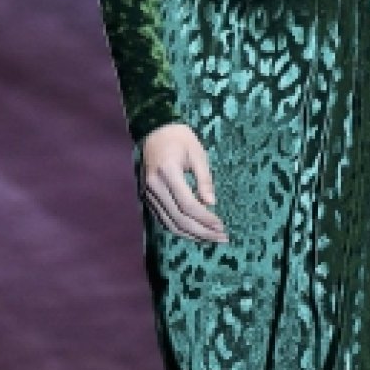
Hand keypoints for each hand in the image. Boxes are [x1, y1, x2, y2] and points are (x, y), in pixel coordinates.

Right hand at [139, 123, 229, 242]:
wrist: (154, 131)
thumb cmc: (180, 139)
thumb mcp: (198, 154)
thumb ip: (204, 180)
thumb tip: (211, 203)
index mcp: (168, 172)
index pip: (188, 205)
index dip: (206, 219)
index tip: (222, 226)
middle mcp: (155, 186)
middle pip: (179, 219)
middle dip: (202, 232)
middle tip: (222, 238)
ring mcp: (148, 194)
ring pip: (170, 224)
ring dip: (192, 235)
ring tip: (212, 239)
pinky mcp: (147, 198)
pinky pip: (164, 220)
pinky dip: (180, 229)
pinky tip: (196, 232)